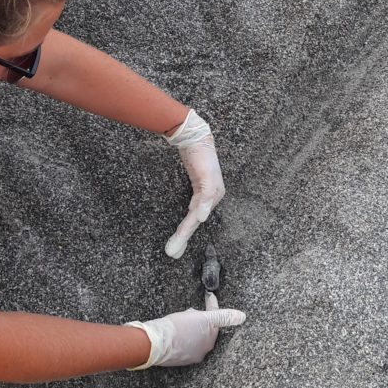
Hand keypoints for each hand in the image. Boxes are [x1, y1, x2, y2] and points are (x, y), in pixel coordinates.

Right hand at [127, 292, 245, 367]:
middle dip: (201, 318)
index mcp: (209, 342)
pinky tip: (175, 328)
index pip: (216, 321)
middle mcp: (201, 351)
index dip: (212, 306)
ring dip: (192, 326)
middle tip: (194, 309)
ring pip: (194, 336)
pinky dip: (182, 333)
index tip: (209, 295)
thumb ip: (223, 317)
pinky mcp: (175, 356)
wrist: (155, 342)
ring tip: (184, 317)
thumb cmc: (179, 329)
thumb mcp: (203, 318)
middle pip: (205, 330)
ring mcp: (188, 355)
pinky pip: (183, 341)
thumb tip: (242, 317)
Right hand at [163, 110, 225, 258]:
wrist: (196, 135)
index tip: (176, 249)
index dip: (185, 234)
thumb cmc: (193, 157)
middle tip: (172, 252)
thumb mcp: (192, 181)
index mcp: (209, 198)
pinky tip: (198, 217)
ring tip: (176, 242)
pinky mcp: (209, 178)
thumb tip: (190, 214)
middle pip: (196, 220)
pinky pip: (205, 195)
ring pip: (199, 213)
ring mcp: (212, 188)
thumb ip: (192, 198)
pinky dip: (201, 206)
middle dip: (184, 237)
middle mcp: (214, 195)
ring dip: (187, 229)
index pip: (196, 220)